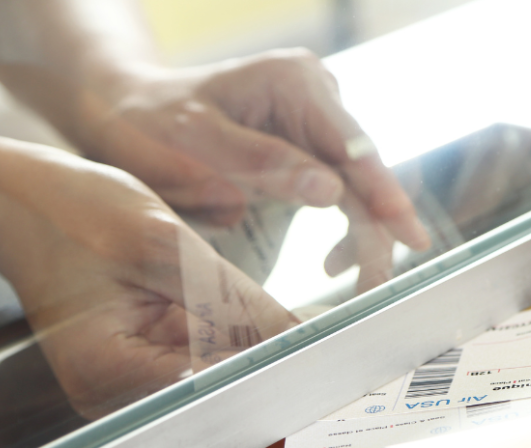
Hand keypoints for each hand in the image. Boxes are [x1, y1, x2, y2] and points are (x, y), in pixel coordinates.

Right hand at [0, 135, 296, 417]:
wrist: (27, 203)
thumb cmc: (74, 211)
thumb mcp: (160, 243)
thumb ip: (229, 298)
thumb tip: (297, 338)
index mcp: (107, 372)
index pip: (211, 386)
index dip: (269, 364)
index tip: (318, 341)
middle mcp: (115, 393)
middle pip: (217, 385)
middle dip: (268, 352)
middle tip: (318, 324)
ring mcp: (130, 381)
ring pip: (219, 369)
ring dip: (255, 340)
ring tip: (285, 309)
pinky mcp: (145, 361)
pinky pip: (206, 353)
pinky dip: (233, 330)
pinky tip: (254, 307)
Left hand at [74, 49, 428, 247]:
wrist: (125, 116)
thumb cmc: (149, 126)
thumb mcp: (195, 145)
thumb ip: (264, 165)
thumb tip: (333, 194)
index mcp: (291, 82)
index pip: (352, 145)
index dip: (383, 193)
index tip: (406, 233)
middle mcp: (315, 94)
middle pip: (363, 169)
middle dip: (377, 227)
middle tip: (378, 282)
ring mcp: (316, 120)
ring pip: (358, 185)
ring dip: (363, 233)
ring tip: (361, 282)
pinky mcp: (311, 147)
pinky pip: (341, 191)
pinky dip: (343, 227)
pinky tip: (333, 262)